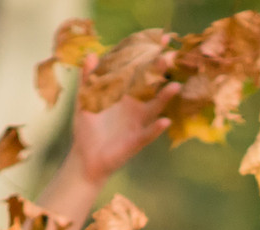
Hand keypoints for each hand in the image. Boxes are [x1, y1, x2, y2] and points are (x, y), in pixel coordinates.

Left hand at [65, 55, 175, 182]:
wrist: (85, 157)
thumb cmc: (87, 128)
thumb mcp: (84, 100)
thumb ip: (87, 78)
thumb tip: (91, 54)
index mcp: (123, 91)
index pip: (138, 70)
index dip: (146, 56)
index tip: (159, 41)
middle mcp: (135, 104)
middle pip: (150, 83)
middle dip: (159, 71)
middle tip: (168, 57)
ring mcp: (138, 122)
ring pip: (155, 106)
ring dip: (165, 97)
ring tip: (175, 86)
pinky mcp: (137, 140)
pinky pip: (149, 133)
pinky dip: (156, 129)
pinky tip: (165, 121)